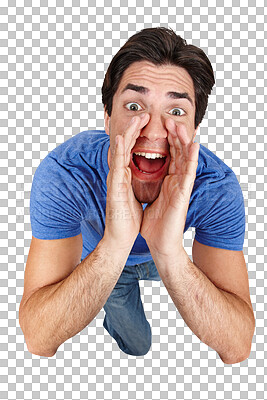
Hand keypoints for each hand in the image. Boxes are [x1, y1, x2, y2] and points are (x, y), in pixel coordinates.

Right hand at [104, 115, 148, 250]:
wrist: (121, 238)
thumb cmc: (128, 219)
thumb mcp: (136, 196)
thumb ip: (136, 183)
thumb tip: (140, 175)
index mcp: (127, 177)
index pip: (132, 151)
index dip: (138, 136)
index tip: (147, 123)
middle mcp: (119, 176)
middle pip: (126, 147)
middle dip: (134, 130)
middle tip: (142, 115)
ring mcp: (115, 181)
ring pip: (120, 153)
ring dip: (127, 134)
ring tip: (135, 119)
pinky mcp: (114, 189)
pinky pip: (117, 167)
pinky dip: (118, 152)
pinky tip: (120, 139)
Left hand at [140, 119, 198, 260]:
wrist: (159, 243)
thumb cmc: (154, 225)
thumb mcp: (148, 198)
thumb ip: (148, 186)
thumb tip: (140, 177)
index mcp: (166, 182)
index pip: (168, 156)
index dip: (166, 141)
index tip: (160, 126)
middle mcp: (175, 182)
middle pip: (177, 154)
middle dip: (174, 136)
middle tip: (170, 120)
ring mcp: (180, 187)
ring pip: (185, 159)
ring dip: (183, 141)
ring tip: (181, 125)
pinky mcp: (183, 195)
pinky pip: (189, 173)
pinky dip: (192, 158)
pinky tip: (194, 145)